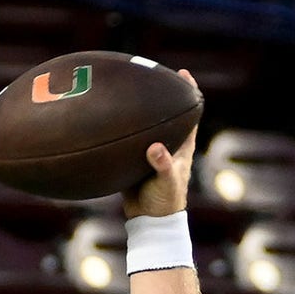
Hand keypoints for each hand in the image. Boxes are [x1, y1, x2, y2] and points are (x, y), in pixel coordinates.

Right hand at [123, 69, 199, 218]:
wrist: (149, 221)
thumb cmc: (165, 202)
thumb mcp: (166, 183)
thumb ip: (162, 165)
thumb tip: (155, 148)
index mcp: (182, 148)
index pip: (190, 116)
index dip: (189, 94)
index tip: (183, 74)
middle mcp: (168, 146)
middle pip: (166, 114)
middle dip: (159, 94)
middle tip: (148, 73)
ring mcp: (150, 152)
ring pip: (144, 124)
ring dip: (137, 109)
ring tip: (123, 88)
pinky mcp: (134, 160)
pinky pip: (127, 138)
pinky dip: (119, 127)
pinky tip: (103, 117)